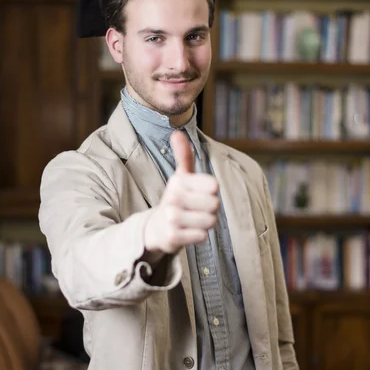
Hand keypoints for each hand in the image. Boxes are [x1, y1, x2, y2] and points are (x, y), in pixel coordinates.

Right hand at [144, 130, 219, 256]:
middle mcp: (173, 198)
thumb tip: (176, 133)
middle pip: (215, 204)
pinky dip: (198, 235)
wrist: (155, 228)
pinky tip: (188, 231)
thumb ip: (183, 156)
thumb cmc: (175, 200)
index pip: (213, 185)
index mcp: (178, 181)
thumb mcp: (180, 177)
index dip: (211, 192)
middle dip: (210, 209)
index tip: (199, 193)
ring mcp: (172, 218)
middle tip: (196, 209)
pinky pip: (201, 236)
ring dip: (205, 223)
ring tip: (193, 220)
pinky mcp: (172, 237)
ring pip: (210, 221)